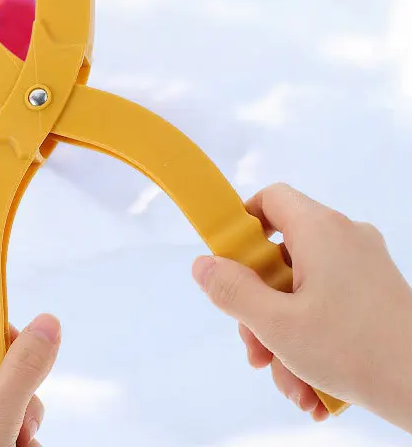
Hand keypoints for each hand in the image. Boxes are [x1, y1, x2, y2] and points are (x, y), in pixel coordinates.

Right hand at [192, 182, 411, 427]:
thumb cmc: (355, 350)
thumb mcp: (276, 324)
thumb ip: (232, 290)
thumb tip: (203, 265)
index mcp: (320, 229)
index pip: (270, 199)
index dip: (242, 226)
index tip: (230, 267)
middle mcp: (347, 238)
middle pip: (284, 257)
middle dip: (263, 308)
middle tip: (257, 349)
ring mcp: (369, 269)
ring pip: (308, 292)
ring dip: (288, 337)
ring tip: (291, 383)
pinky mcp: (384, 298)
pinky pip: (336, 308)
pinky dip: (319, 341)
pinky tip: (314, 388)